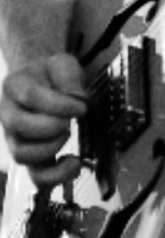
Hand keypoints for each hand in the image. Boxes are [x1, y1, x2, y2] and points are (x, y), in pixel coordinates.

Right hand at [0, 53, 87, 186]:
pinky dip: (56, 175)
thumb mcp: (63, 63)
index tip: (81, 106)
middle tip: (70, 121)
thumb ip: (69, 78)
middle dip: (51, 126)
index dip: (58, 104)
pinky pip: (36, 175)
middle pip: (19, 125)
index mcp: (15, 85)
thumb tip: (78, 100)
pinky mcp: (30, 155)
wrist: (42, 78)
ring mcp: (16, 137)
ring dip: (50, 148)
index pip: (31, 96)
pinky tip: (73, 162)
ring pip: (22, 154)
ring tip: (69, 135)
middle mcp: (9, 112)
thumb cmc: (51, 73)